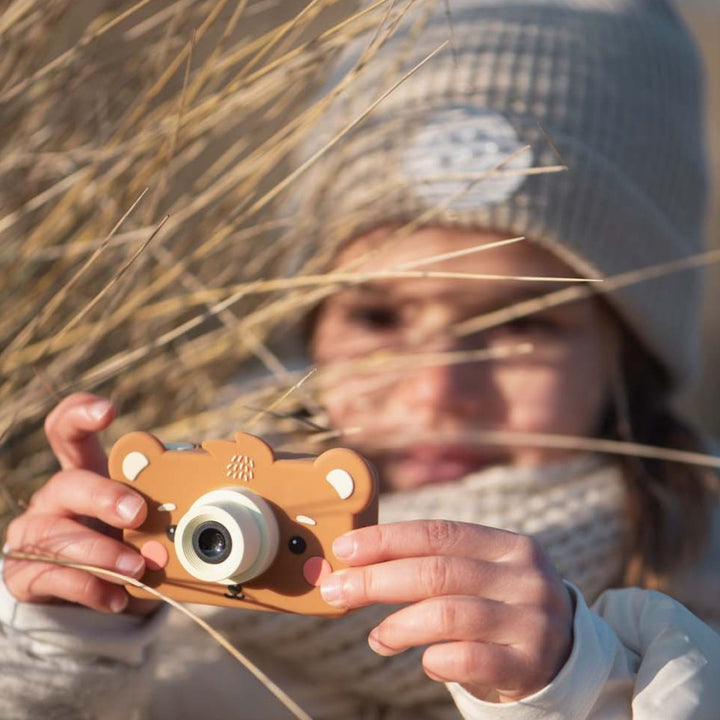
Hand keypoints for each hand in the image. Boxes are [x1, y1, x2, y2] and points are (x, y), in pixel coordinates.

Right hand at [3, 393, 154, 614]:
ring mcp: (35, 535)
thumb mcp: (143, 523)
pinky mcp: (25, 573)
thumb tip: (189, 521)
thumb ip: (160, 517)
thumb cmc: (124, 542)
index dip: (79, 414)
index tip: (108, 412)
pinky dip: (91, 588)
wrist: (93, 592)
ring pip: (59, 536)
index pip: (67, 432)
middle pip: (68, 483)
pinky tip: (118, 597)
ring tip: (137, 568)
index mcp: (84, 473)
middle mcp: (55, 499)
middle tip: (138, 512)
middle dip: (104, 496)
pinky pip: (55, 577)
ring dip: (103, 553)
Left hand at [319, 520, 572, 702]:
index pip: (437, 533)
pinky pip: (469, 659)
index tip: (344, 550)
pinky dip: (435, 659)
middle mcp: (524, 577)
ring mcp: (532, 621)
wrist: (562, 656)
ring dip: (398, 625)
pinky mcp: (530, 664)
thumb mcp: (477, 575)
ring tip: (377, 637)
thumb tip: (352, 565)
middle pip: (436, 572)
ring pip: (447, 614)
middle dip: (376, 580)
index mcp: (508, 545)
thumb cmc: (497, 607)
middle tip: (336, 590)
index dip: (385, 540)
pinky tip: (425, 660)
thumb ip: (429, 565)